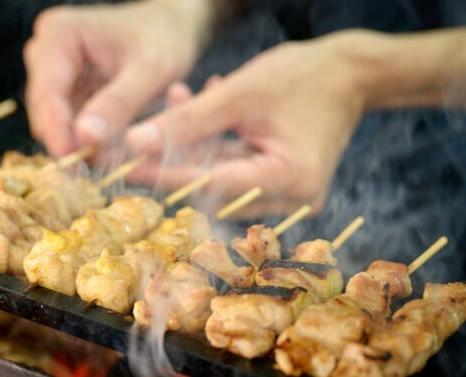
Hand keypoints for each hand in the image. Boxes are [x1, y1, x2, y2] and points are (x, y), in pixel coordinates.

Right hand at [24, 0, 212, 156]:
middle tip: (98, 169)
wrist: (171, 28)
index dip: (57, 132)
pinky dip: (88, 142)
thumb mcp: (151, 69)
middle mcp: (46, 52)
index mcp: (59, 34)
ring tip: (110, 163)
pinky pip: (69, 126)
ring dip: (79, 147)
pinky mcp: (66, 93)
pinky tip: (110, 154)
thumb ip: (120, 102)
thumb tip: (85, 139)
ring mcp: (53, 74)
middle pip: (45, 112)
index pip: (46, 93)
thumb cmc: (166, 38)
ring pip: (55, 124)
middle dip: (69, 142)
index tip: (75, 163)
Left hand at [126, 31, 369, 215]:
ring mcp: (289, 198)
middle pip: (213, 190)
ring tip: (176, 101)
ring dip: (194, 146)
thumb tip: (136, 143)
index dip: (165, 174)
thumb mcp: (239, 94)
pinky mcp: (282, 187)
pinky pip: (235, 172)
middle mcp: (292, 201)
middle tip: (137, 140)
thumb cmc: (303, 77)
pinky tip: (199, 108)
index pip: (211, 185)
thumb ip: (187, 122)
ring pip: (220, 180)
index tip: (128, 166)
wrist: (350, 74)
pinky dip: (215, 146)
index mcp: (288, 179)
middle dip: (175, 159)